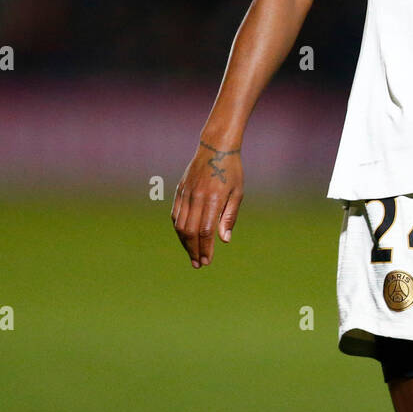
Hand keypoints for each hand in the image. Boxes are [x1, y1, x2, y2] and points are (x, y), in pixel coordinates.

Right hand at [171, 139, 244, 267]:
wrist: (215, 147)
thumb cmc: (231, 171)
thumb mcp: (237, 193)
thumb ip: (229, 216)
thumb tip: (223, 240)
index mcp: (213, 198)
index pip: (205, 231)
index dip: (205, 248)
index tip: (207, 261)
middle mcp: (196, 197)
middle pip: (190, 231)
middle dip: (193, 250)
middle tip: (198, 264)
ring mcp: (186, 193)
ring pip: (180, 225)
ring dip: (184, 243)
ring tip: (191, 254)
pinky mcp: (180, 190)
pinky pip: (175, 214)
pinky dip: (178, 228)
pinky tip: (184, 237)